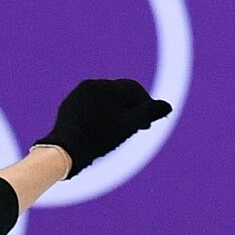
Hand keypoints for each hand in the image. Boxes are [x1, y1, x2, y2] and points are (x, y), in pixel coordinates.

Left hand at [35, 79, 172, 178]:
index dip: (145, 104)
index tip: (148, 121)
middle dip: (130, 108)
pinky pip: (89, 105)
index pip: (134, 90)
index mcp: (107, 87)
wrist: (67, 149)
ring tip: (120, 128)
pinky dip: (99, 113)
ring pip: (104, 99)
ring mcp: (77, 94)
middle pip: (119, 94)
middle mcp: (90, 85)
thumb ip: (149, 113)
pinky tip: (102, 127)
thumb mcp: (129, 126)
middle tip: (137, 126)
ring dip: (115, 110)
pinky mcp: (68, 105)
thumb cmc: (100, 138)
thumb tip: (168, 106)